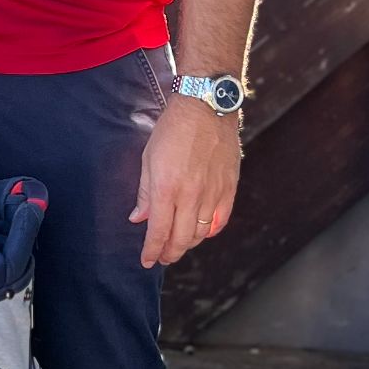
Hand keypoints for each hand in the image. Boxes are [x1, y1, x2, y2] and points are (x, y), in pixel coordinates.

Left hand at [130, 92, 239, 267]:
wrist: (206, 107)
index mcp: (166, 188)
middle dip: (169, 253)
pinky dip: (209, 231)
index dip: (151, 251)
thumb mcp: (148, 158)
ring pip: (200, 233)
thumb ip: (145, 192)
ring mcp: (213, 194)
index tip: (146, 261)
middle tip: (161, 257)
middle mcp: (191, 196)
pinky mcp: (229, 188)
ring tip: (178, 245)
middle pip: (181, 239)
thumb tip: (139, 218)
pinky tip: (201, 232)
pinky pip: (220, 220)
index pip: (158, 232)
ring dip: (187, 244)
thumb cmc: (172, 130)